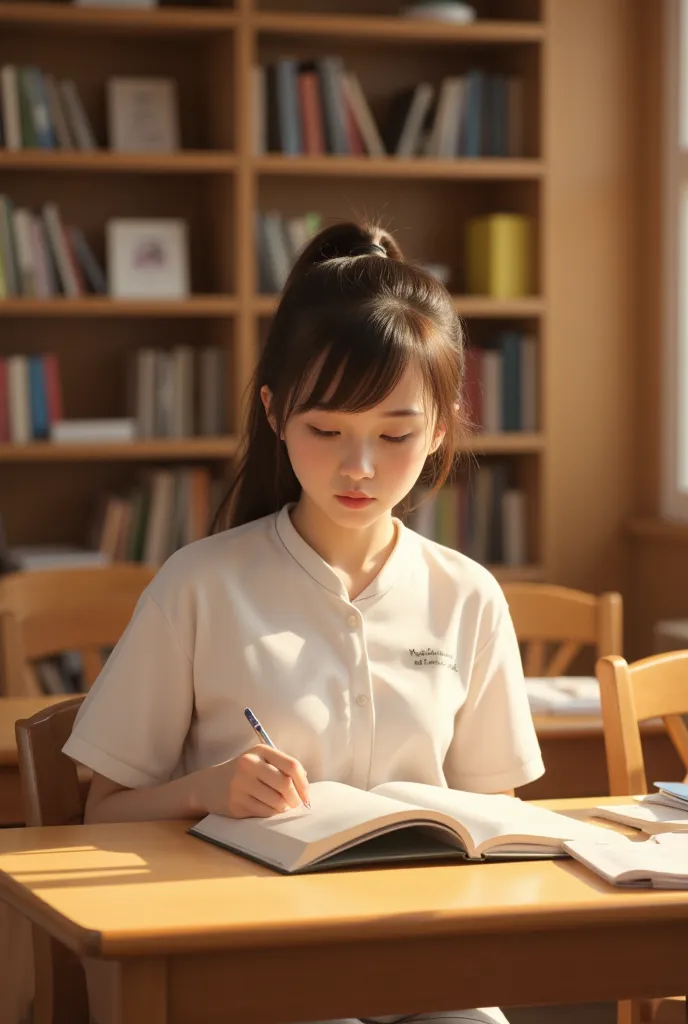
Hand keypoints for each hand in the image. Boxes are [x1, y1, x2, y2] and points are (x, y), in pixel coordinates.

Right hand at [194, 744, 309, 818]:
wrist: (210, 785)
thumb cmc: (244, 773)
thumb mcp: (261, 761)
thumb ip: (283, 767)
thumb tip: (305, 785)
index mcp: (260, 751)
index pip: (292, 766)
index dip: (303, 783)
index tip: (306, 795)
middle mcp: (249, 765)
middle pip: (285, 785)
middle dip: (295, 799)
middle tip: (295, 804)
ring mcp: (241, 785)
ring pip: (276, 802)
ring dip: (283, 808)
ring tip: (280, 805)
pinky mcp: (236, 803)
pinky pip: (264, 812)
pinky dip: (271, 813)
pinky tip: (267, 808)